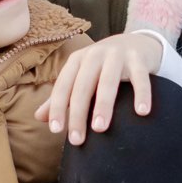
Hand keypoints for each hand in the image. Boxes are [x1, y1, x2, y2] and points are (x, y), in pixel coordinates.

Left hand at [38, 30, 163, 144]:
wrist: (135, 42)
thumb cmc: (102, 66)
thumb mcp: (81, 76)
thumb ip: (63, 96)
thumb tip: (39, 118)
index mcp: (77, 60)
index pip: (63, 86)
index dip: (57, 107)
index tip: (55, 130)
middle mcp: (95, 55)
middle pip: (83, 86)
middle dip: (78, 113)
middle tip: (77, 140)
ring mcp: (118, 55)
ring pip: (108, 82)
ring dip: (103, 105)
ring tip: (100, 128)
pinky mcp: (139, 59)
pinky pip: (141, 78)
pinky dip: (142, 94)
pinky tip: (142, 112)